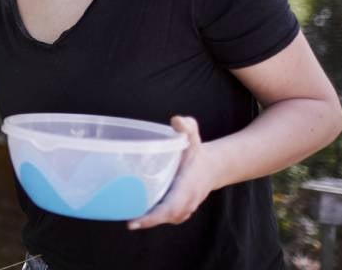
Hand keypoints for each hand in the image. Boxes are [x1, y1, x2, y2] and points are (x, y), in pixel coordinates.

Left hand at [127, 115, 219, 230]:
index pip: (171, 207)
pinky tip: (138, 211)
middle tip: (128, 221)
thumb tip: (176, 120)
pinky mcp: (180, 208)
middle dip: (147, 221)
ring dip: (149, 220)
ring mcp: (185, 207)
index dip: (153, 217)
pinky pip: (166, 216)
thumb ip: (186, 127)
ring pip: (166, 218)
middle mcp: (187, 200)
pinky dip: (153, 217)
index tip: (135, 221)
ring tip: (128, 216)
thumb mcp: (193, 136)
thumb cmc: (196, 152)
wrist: (213, 167)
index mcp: (188, 186)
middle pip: (166, 217)